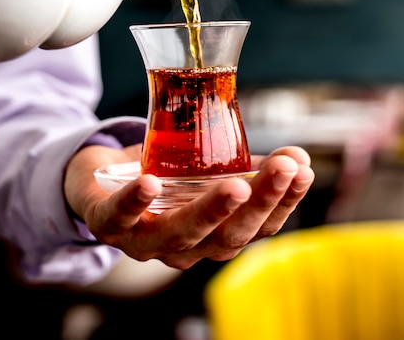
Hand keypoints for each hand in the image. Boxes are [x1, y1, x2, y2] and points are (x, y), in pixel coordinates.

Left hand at [64, 144, 314, 269]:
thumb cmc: (163, 179)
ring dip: (211, 210)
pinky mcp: (107, 222)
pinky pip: (119, 217)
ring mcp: (144, 240)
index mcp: (213, 235)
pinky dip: (134, 202)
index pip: (258, 227)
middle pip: (227, 237)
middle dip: (259, 202)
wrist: (100, 179)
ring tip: (235, 184)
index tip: (303, 169)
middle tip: (284, 169)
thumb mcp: (207, 173)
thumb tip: (298, 156)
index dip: (284, 201)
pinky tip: (151, 184)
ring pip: (181, 235)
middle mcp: (184, 248)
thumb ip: (247, 166)